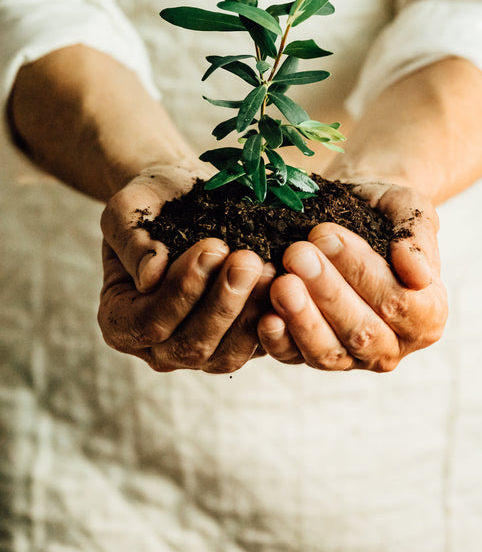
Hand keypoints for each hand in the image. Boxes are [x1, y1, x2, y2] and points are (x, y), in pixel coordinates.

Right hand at [99, 164, 274, 372]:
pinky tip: (290, 284)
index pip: (148, 323)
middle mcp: (159, 347)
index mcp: (120, 321)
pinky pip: (260, 347)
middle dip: (223, 303)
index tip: (213, 247)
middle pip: (191, 345)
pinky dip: (276, 319)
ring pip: (228, 355)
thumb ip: (132, 240)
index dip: (181, 290)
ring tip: (272, 270)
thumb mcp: (130, 208)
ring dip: (251, 313)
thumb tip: (150, 276)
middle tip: (249, 259)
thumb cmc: (154, 201)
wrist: (189, 196)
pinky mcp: (241, 344)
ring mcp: (202, 352)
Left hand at [256, 182, 446, 371]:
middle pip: (362, 332)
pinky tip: (265, 316)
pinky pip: (294, 357)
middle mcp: (393, 345)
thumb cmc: (385, 211)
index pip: (398, 303)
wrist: (354, 211)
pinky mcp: (311, 355)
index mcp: (428, 315)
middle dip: (327, 292)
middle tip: (297, 254)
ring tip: (281, 282)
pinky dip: (278, 340)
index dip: (361, 273)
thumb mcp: (410, 210)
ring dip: (302, 318)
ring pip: (328, 353)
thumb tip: (418, 275)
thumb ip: (417, 240)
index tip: (327, 237)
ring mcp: (352, 357)